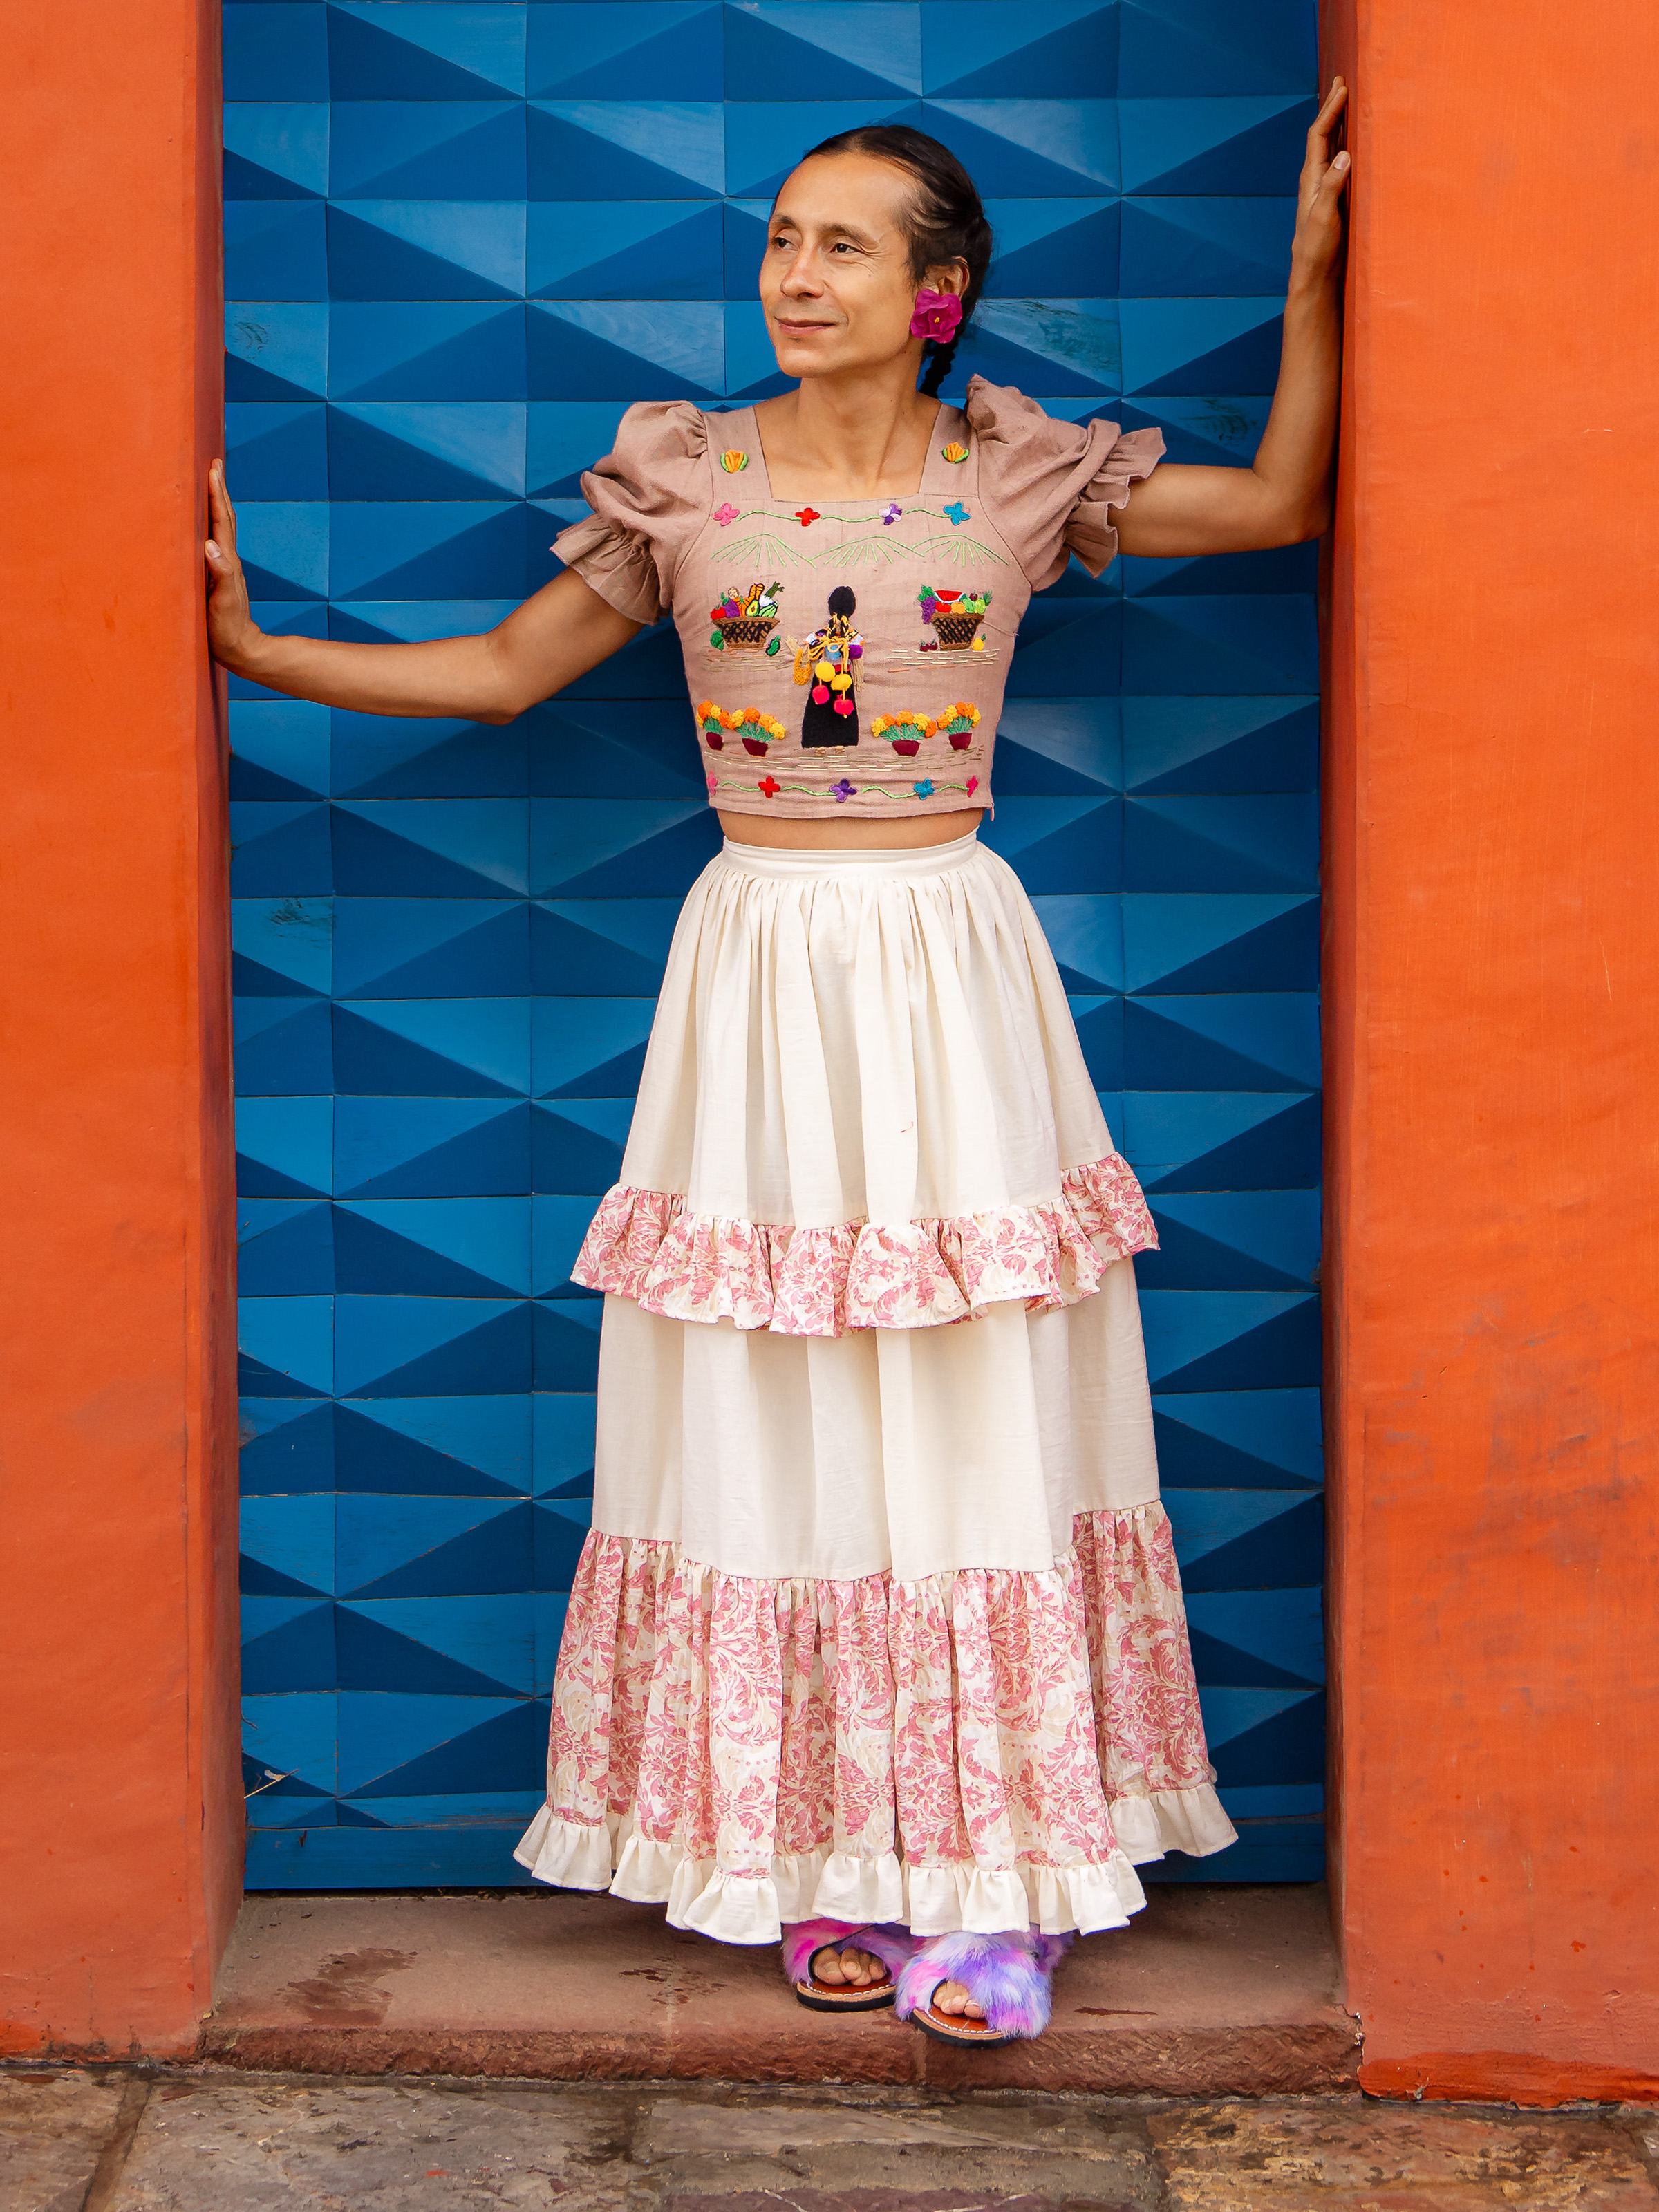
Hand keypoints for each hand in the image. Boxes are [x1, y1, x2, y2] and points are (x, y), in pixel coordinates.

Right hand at [204, 459, 261, 673]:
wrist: (239, 648)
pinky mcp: (215, 575)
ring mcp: (221, 567)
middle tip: (214, 464)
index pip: (220, 520)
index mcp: (225, 560)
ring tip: (209, 483)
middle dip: (218, 489)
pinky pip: (212, 542)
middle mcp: (225, 559)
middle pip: (223, 517)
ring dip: (215, 503)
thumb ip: (221, 574)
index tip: (213, 468)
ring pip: (219, 527)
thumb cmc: (227, 628)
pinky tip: (201, 524)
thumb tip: (210, 546)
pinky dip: (208, 525)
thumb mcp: (223, 602)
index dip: (216, 494)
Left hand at [1290, 77, 1350, 287]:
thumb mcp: (1325, 217)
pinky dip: (1349, 144)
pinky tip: (1357, 141)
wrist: (1315, 274)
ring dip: (1341, 123)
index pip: (1319, 135)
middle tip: (1343, 81)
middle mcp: (1317, 178)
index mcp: (1312, 178)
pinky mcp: (1336, 197)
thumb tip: (1345, 154)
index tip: (1343, 87)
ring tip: (1350, 102)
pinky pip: (1342, 163)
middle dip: (1334, 107)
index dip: (1331, 110)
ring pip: (1333, 147)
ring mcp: (1326, 187)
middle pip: (1325, 134)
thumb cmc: (1316, 249)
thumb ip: (1333, 186)